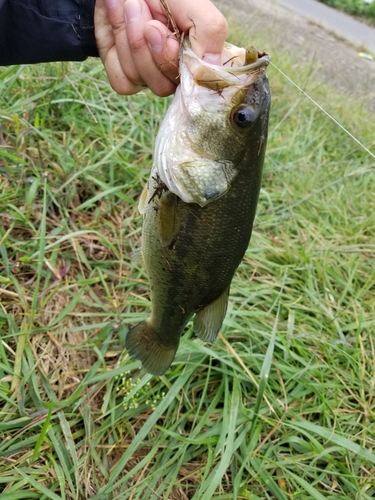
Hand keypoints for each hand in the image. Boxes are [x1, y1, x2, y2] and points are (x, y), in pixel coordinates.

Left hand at [94, 0, 227, 95]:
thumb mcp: (193, 4)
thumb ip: (210, 33)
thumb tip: (211, 68)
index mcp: (196, 57)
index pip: (193, 80)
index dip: (173, 58)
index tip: (156, 26)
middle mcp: (175, 72)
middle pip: (164, 86)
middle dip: (150, 47)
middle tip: (140, 11)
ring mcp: (150, 77)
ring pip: (141, 80)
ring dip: (132, 41)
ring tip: (130, 7)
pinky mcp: (126, 79)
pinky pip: (124, 83)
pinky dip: (119, 48)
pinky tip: (119, 22)